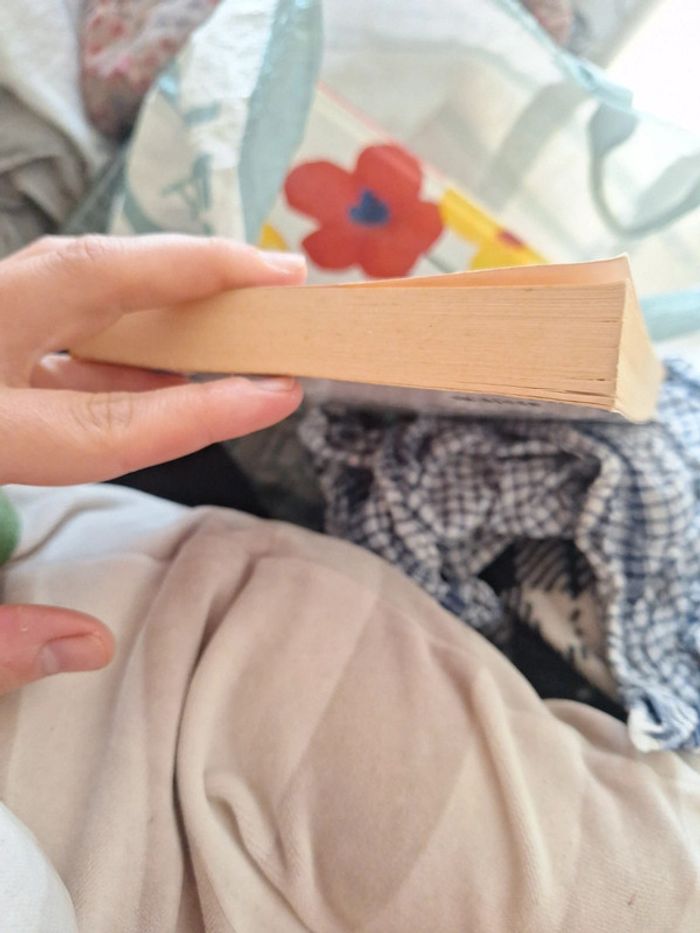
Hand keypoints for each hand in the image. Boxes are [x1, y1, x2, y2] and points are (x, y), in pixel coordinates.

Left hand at [0, 234, 305, 694]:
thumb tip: (84, 648)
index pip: (97, 422)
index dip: (197, 413)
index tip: (276, 395)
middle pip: (75, 280)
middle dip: (185, 270)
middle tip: (274, 273)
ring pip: (58, 288)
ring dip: (153, 298)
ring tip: (234, 310)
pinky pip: (41, 330)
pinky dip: (106, 343)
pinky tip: (159, 365)